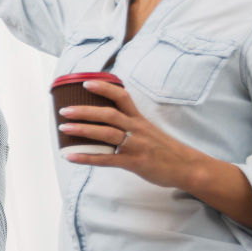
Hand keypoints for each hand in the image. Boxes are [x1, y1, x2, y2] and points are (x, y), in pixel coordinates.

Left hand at [60, 81, 206, 188]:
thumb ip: (129, 124)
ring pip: (106, 134)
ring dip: (83, 130)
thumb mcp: (149, 130)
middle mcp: (136, 129)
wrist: (187, 167)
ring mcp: (135, 146)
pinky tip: (71, 157)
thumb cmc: (165, 148)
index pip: (121, 97)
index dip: (104, 88)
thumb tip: (106, 120)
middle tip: (64, 109)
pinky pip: (106, 159)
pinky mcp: (133, 162)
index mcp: (139, 119)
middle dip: (85, 111)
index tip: (86, 83)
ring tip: (64, 128)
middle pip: (108, 114)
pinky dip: (87, 158)